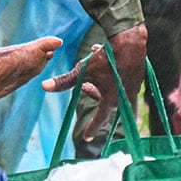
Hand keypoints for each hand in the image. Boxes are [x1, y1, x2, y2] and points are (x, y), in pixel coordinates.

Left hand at [39, 22, 147, 151]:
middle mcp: (123, 97)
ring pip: (112, 89)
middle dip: (92, 94)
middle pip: (105, 102)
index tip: (87, 137)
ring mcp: (131, 88)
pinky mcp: (136, 77)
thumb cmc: (106, 60)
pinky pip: (120, 79)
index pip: (100, 119)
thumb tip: (44, 87)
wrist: (130, 43)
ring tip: (90, 67)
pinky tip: (99, 54)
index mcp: (111, 100)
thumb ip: (64, 81)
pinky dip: (109, 72)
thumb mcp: (82, 71)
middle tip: (83, 88)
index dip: (91, 128)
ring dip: (99, 81)